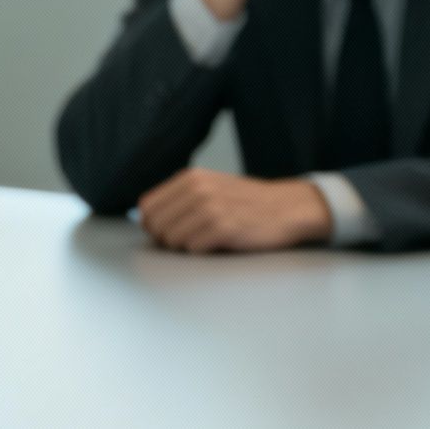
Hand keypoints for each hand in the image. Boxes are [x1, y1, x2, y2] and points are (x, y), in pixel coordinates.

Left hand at [137, 167, 332, 253]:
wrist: (286, 207)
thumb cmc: (246, 202)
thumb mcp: (210, 186)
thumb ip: (179, 198)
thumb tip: (143, 218)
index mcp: (191, 177)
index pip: (147, 206)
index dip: (152, 224)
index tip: (166, 230)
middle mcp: (198, 189)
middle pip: (155, 225)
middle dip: (166, 238)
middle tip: (187, 239)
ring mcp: (211, 208)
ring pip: (171, 240)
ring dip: (184, 246)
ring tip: (205, 239)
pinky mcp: (224, 228)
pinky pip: (192, 249)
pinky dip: (201, 251)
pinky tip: (218, 243)